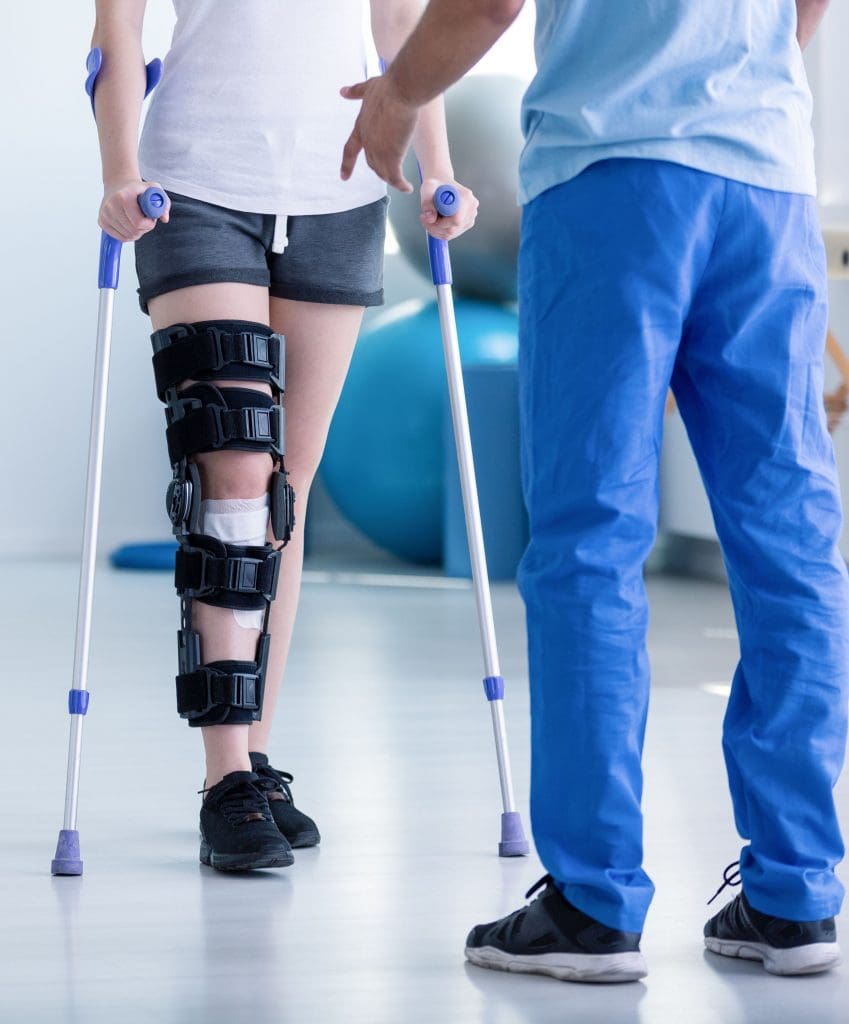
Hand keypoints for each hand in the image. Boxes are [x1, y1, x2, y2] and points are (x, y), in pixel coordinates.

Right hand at [99, 179, 168, 241]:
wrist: (118, 185)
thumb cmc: (138, 189)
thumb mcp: (154, 190)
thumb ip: (164, 204)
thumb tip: (164, 219)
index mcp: (123, 197)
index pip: (139, 223)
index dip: (149, 224)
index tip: (150, 217)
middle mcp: (111, 205)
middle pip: (134, 231)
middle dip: (144, 229)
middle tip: (145, 219)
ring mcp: (105, 214)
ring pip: (128, 236)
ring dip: (137, 232)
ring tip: (136, 219)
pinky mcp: (102, 221)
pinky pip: (120, 237)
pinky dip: (128, 235)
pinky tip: (129, 224)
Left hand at [340, 75, 417, 191]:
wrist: (401, 90)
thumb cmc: (389, 86)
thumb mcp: (368, 88)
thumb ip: (356, 92)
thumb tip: (342, 92)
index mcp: (361, 127)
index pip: (350, 150)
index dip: (347, 164)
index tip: (343, 177)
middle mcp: (368, 141)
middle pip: (372, 164)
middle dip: (380, 171)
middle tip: (391, 176)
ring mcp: (379, 150)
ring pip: (383, 173)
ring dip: (392, 179)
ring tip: (401, 183)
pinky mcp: (392, 156)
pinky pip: (395, 178)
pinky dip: (401, 185)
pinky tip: (408, 188)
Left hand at [420, 179, 478, 240]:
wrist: (442, 186)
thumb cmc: (435, 186)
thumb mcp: (427, 189)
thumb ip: (427, 203)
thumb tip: (430, 219)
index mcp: (466, 197)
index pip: (456, 220)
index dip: (440, 223)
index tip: (427, 216)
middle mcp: (471, 208)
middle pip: (453, 229)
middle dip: (435, 227)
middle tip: (424, 218)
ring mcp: (470, 218)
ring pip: (451, 234)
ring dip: (435, 229)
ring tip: (427, 218)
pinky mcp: (467, 224)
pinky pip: (451, 234)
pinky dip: (439, 231)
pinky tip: (434, 221)